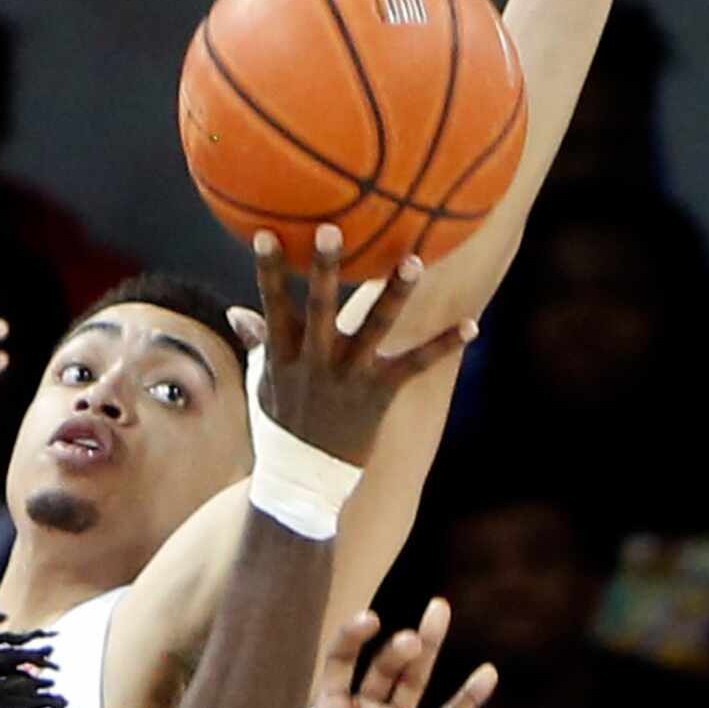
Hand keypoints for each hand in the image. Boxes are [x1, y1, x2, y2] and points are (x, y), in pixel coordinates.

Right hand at [228, 225, 473, 466]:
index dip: (269, 270)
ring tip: (413, 262)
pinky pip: (415, 366)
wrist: (304, 478)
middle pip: (319, 308)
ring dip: (394, 295)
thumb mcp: (263, 383)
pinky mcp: (378, 395)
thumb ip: (257, 342)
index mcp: (283, 355)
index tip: (267, 233)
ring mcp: (348, 379)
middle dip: (324, 269)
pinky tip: (471, 326)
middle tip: (331, 228)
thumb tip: (236, 311)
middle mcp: (315, 363)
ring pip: (374, 330)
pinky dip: (443, 346)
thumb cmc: (282, 423)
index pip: (272, 305)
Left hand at [283, 597, 495, 707]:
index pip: (341, 662)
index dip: (353, 638)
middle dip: (397, 649)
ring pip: (414, 679)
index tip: (368, 621)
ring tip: (440, 610)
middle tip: (410, 639)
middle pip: (383, 666)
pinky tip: (487, 674)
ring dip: (428, 646)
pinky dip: (467, 699)